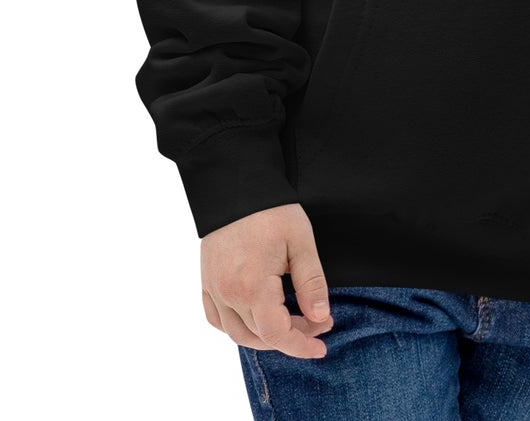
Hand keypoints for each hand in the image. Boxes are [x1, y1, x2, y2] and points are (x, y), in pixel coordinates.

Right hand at [199, 202, 333, 357]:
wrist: (236, 184)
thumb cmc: (271, 210)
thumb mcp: (301, 242)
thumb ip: (311, 283)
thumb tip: (320, 317)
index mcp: (252, 287)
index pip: (277, 335)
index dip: (301, 345)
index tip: (322, 345)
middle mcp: (228, 294)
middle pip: (259, 337)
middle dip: (291, 338)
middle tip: (316, 323)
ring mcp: (213, 289)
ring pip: (237, 334)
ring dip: (265, 337)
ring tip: (291, 324)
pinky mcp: (206, 281)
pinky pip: (217, 319)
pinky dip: (237, 327)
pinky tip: (255, 318)